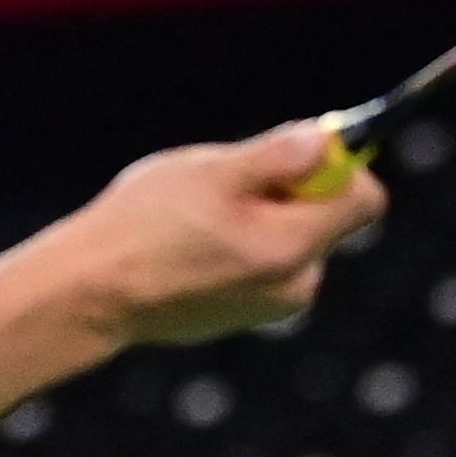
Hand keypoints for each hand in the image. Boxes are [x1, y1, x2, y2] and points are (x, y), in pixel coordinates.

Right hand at [60, 123, 386, 346]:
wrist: (90, 293)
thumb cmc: (144, 227)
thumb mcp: (210, 173)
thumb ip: (276, 157)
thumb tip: (326, 140)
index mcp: (294, 249)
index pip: (365, 200)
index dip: (337, 165)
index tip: (290, 152)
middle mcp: (294, 286)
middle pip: (325, 218)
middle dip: (288, 190)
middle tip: (226, 182)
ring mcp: (269, 307)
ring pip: (289, 239)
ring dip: (258, 216)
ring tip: (196, 216)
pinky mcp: (241, 316)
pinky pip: (262, 265)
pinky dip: (239, 245)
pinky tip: (187, 244)